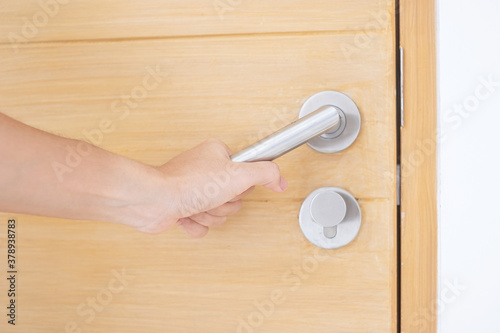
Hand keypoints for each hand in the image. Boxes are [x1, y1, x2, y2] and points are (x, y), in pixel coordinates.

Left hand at [132, 139, 286, 236]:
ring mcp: (193, 189)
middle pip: (235, 197)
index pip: (247, 172)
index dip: (242, 185)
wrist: (155, 201)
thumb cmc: (188, 184)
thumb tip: (280, 180)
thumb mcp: (238, 174)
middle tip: (213, 196)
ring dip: (210, 215)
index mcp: (217, 153)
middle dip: (224, 204)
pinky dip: (196, 224)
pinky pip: (203, 224)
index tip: (233, 186)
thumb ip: (266, 173)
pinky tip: (187, 215)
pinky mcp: (183, 207)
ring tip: (197, 205)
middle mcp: (205, 169)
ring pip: (219, 212)